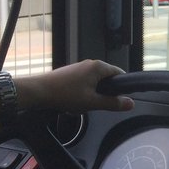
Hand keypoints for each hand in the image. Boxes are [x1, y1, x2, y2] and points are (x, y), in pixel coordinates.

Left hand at [17, 59, 133, 114]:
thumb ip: (113, 103)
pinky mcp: (71, 73)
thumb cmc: (65, 95)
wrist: (38, 91)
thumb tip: (131, 103)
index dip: (121, 88)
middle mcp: (90, 64)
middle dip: (103, 94)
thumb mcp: (92, 102)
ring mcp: (79, 67)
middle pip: (107, 79)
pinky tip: (73, 102)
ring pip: (94, 83)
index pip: (120, 74)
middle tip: (96, 104)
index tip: (118, 100)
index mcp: (98, 67)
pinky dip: (82, 93)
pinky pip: (84, 83)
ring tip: (81, 104)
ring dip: (91, 95)